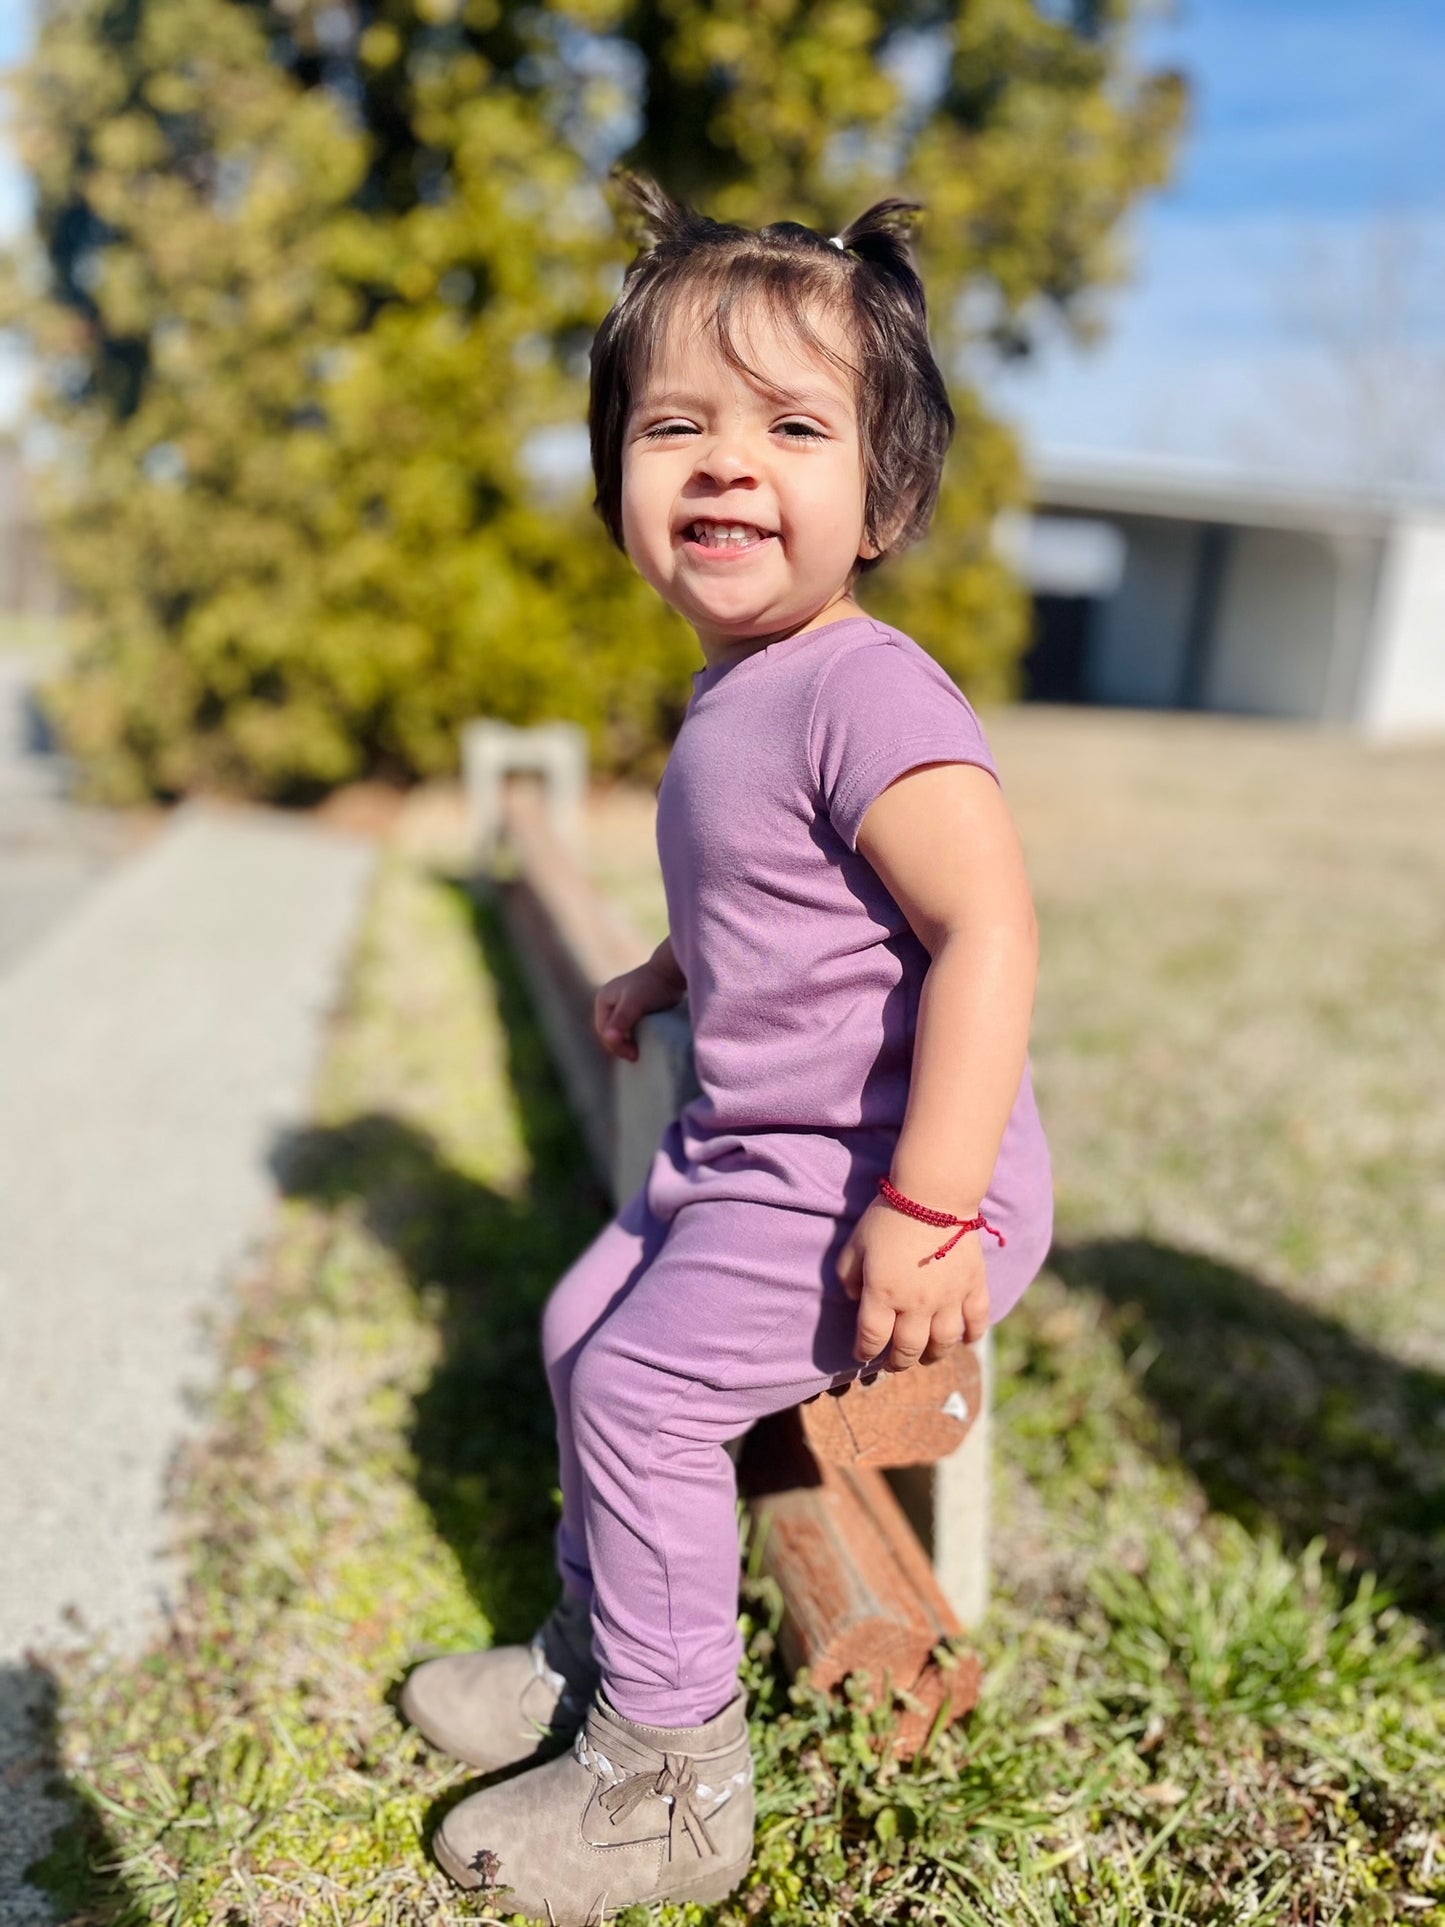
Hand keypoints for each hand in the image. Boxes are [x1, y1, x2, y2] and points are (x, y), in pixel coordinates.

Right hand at [594, 957, 684, 1060]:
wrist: (673, 971)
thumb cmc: (652, 986)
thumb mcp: (635, 1003)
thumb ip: (621, 1020)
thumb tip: (608, 1038)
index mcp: (603, 1000)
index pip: (604, 1032)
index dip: (616, 1046)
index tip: (634, 1055)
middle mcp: (609, 1001)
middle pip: (610, 1032)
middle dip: (621, 1046)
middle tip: (637, 1056)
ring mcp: (621, 1004)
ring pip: (620, 1031)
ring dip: (628, 1042)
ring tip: (641, 1051)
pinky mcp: (635, 1007)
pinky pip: (631, 1028)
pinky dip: (636, 1037)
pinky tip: (646, 1042)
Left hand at [835, 1196, 990, 1371]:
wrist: (934, 1194)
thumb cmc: (889, 1216)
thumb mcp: (855, 1244)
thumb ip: (849, 1276)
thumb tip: (856, 1298)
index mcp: (883, 1294)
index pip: (871, 1338)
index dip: (864, 1352)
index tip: (862, 1354)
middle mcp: (916, 1305)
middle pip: (908, 1349)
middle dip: (897, 1362)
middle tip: (893, 1363)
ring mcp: (949, 1298)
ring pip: (943, 1343)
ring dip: (932, 1356)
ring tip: (926, 1356)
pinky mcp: (974, 1286)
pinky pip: (978, 1321)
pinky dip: (972, 1336)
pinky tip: (965, 1340)